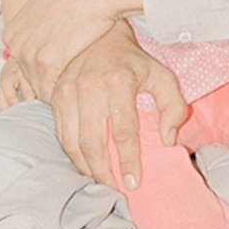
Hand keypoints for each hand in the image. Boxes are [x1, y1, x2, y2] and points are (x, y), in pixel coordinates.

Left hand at [0, 0, 139, 105]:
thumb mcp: (45, 9)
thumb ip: (38, 29)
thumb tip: (44, 44)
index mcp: (12, 32)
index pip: (23, 66)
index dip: (44, 70)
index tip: (63, 67)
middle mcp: (16, 44)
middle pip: (29, 80)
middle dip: (51, 82)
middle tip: (72, 77)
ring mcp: (29, 54)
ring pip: (40, 89)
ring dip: (59, 89)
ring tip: (78, 80)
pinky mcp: (46, 62)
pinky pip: (51, 91)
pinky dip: (65, 92)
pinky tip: (79, 82)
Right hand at [49, 25, 188, 187]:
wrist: (100, 37)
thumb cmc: (133, 62)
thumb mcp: (162, 77)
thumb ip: (174, 107)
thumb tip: (167, 139)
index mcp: (118, 82)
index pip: (123, 132)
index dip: (128, 161)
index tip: (134, 183)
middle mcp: (89, 87)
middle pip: (92, 142)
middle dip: (103, 172)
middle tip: (115, 190)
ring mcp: (68, 91)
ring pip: (72, 141)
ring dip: (85, 167)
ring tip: (100, 181)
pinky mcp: (55, 96)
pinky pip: (60, 133)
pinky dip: (72, 153)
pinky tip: (85, 164)